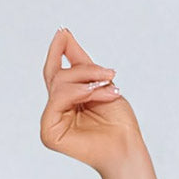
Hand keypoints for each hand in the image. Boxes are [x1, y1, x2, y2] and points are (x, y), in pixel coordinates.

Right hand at [40, 27, 144, 175]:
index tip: (64, 32)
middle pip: (58, 75)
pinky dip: (79, 93)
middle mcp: (57, 110)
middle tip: (108, 73)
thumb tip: (64, 35)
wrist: (128, 146)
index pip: (57, 71)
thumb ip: (81, 63)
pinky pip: (57, 99)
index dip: (58, 51)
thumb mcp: (102, 84)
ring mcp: (51, 121)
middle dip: (84, 69)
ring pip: (59, 84)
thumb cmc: (118, 122)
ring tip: (109, 88)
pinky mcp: (49, 132)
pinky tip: (96, 94)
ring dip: (87, 81)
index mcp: (67, 100)